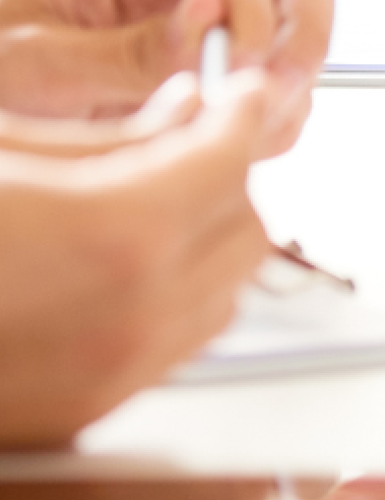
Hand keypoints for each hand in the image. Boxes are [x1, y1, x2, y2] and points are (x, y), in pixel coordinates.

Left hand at [0, 0, 334, 156]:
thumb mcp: (42, 63)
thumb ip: (129, 49)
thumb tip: (213, 19)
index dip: (256, 15)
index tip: (241, 74)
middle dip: (309, 34)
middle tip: (277, 93)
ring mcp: (219, 10)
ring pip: (306, 27)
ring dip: (290, 86)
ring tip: (233, 129)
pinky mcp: (230, 57)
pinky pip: (288, 81)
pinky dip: (277, 116)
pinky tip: (225, 136)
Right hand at [0, 73, 270, 446]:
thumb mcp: (5, 150)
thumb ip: (111, 133)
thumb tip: (186, 111)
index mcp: (115, 232)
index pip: (227, 158)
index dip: (242, 112)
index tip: (243, 89)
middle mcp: (132, 315)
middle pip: (246, 229)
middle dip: (229, 176)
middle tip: (193, 136)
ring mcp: (114, 373)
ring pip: (225, 293)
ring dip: (208, 239)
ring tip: (154, 196)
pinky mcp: (87, 410)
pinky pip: (179, 343)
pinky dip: (176, 295)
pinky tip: (122, 261)